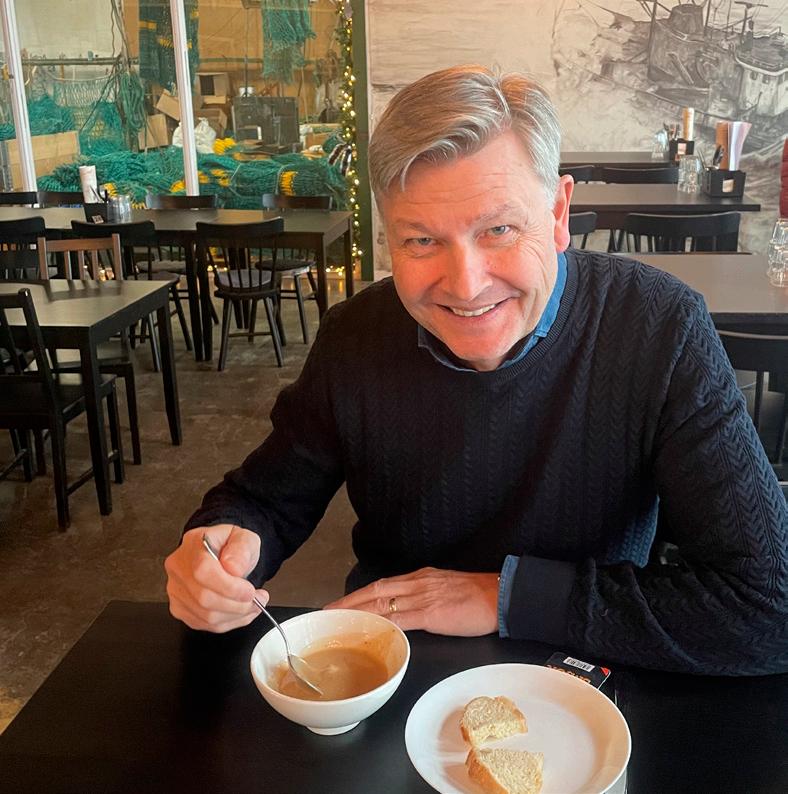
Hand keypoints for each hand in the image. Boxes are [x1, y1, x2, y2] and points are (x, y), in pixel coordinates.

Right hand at [165, 524, 268, 632]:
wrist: (225, 556)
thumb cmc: (232, 547)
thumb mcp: (245, 538)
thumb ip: (241, 549)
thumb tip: (233, 567)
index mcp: (193, 544)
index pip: (203, 571)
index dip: (229, 587)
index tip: (249, 591)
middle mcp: (179, 568)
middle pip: (204, 598)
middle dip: (237, 604)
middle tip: (257, 599)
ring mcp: (176, 591)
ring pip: (206, 616)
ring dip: (236, 615)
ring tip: (253, 605)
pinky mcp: (180, 609)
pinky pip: (205, 624)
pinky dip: (229, 622)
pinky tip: (241, 612)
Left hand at [324, 567, 499, 635]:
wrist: (501, 595)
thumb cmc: (478, 596)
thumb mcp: (445, 589)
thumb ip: (425, 597)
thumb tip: (409, 610)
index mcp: (420, 578)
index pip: (382, 584)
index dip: (359, 594)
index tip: (340, 604)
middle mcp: (417, 583)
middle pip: (375, 590)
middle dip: (349, 601)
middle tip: (327, 612)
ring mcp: (424, 597)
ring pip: (383, 601)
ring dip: (358, 610)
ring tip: (338, 619)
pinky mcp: (433, 613)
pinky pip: (403, 618)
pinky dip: (383, 622)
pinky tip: (370, 628)